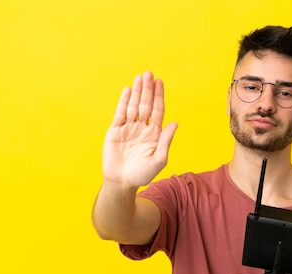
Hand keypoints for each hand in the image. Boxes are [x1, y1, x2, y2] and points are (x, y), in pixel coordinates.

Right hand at [102, 71, 177, 187]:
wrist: (122, 182)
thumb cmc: (142, 174)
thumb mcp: (159, 159)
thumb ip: (166, 140)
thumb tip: (175, 122)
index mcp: (154, 134)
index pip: (158, 111)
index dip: (159, 96)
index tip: (159, 82)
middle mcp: (142, 128)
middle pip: (146, 104)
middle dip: (148, 89)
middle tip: (149, 73)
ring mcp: (128, 129)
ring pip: (133, 106)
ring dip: (137, 92)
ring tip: (140, 77)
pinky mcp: (115, 131)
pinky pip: (120, 114)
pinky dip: (123, 102)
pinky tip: (128, 90)